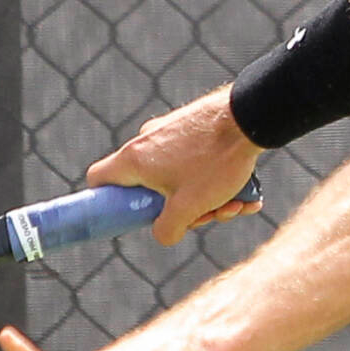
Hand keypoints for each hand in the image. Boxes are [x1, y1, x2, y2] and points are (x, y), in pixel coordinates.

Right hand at [88, 87, 264, 244]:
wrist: (250, 117)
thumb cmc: (215, 161)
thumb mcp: (189, 208)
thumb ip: (167, 229)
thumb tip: (163, 233)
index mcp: (133, 159)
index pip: (99, 179)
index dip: (106, 201)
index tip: (131, 214)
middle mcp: (146, 140)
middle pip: (148, 186)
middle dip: (180, 209)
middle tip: (207, 215)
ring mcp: (169, 131)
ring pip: (178, 178)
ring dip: (207, 199)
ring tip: (237, 203)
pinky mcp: (192, 127)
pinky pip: (196, 163)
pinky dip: (216, 181)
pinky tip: (246, 195)